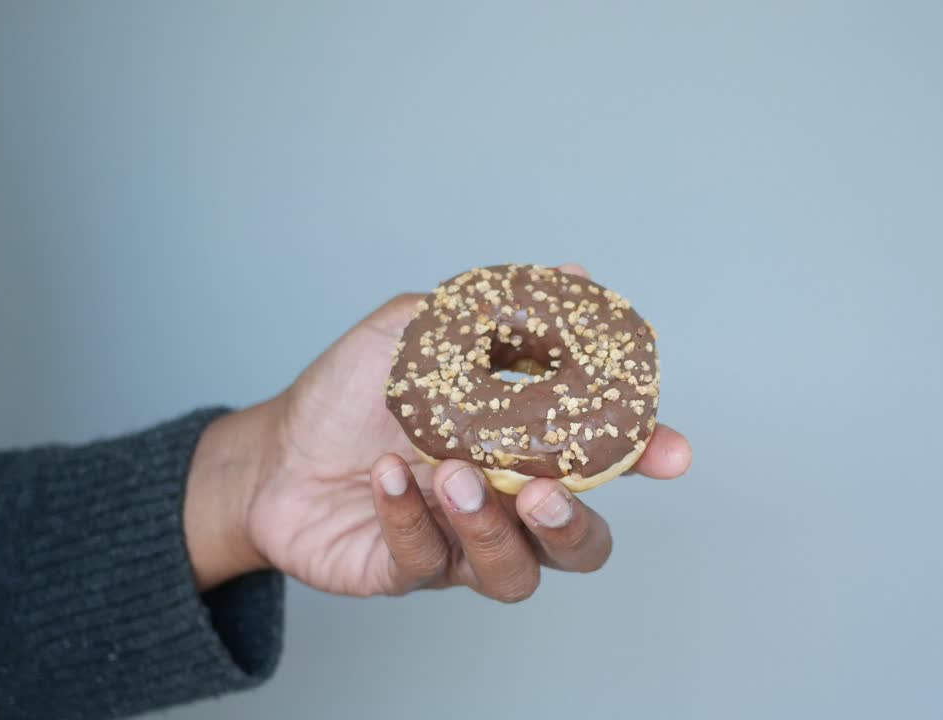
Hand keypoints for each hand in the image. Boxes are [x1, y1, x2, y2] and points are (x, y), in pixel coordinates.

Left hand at [183, 264, 691, 599]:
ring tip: (453, 476)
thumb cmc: (353, 392)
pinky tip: (389, 477)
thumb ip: (493, 310)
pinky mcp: (407, 573)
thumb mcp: (420, 331)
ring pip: (515, 574)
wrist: (272, 452)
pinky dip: (411, 517)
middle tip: (542, 491)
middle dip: (575, 525)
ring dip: (490, 529)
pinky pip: (427, 563)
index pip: (605, 463)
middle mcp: (506, 508)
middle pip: (581, 548)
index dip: (645, 460)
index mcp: (524, 451)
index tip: (670, 452)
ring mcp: (459, 548)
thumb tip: (571, 272)